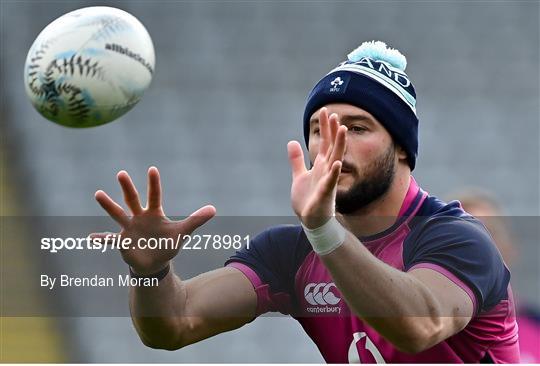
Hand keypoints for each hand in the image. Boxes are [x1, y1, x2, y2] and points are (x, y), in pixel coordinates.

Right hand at [90, 167, 215, 274]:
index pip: (155, 196)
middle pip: (133, 200)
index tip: (152, 169)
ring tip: (98, 193)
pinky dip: (102, 239)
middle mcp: (139, 217)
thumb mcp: (183, 232)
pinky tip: (91, 238)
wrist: (155, 262)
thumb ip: (196, 220)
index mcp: (154, 213)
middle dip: (128, 187)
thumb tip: (214, 209)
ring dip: (108, 205)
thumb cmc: (167, 243)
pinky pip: (111, 239)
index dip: (154, 184)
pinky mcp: (123, 241)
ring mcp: (129, 228)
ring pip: (118, 214)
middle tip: (122, 173)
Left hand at [287, 108, 346, 228]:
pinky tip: (337, 163)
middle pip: (332, 146)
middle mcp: (326, 170)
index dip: (325, 128)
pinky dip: (334, 173)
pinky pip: (331, 182)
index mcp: (320, 165)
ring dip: (339, 145)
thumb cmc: (308, 199)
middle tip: (334, 114)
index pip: (324, 143)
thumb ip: (297, 160)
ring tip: (342, 130)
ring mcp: (327, 181)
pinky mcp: (325, 194)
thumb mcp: (299, 176)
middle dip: (333, 131)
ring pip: (335, 159)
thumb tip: (291, 142)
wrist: (310, 220)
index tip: (326, 112)